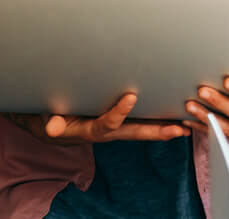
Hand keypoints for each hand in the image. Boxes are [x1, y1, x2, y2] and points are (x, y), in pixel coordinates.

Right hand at [7, 93, 190, 144]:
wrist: (46, 123)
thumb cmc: (45, 116)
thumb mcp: (42, 118)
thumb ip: (51, 121)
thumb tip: (54, 125)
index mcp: (88, 129)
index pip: (107, 123)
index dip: (119, 112)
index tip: (131, 96)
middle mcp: (105, 130)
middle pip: (133, 133)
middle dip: (156, 131)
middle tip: (177, 129)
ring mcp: (113, 127)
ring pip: (140, 129)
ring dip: (162, 128)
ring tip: (185, 125)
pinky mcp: (116, 122)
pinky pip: (138, 124)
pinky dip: (156, 122)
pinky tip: (174, 117)